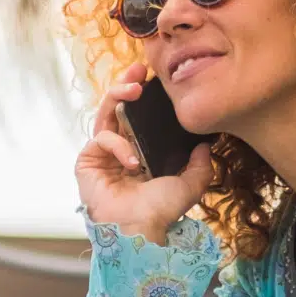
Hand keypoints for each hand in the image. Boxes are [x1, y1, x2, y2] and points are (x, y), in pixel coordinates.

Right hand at [77, 62, 215, 243]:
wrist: (139, 228)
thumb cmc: (160, 210)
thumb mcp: (190, 184)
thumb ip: (201, 165)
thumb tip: (207, 145)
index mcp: (141, 153)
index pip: (140, 117)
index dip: (145, 97)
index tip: (155, 79)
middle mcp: (120, 150)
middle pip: (119, 108)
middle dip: (126, 83)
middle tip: (139, 68)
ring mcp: (102, 155)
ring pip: (105, 114)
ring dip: (117, 95)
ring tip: (133, 88)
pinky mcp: (87, 161)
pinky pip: (102, 139)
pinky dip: (119, 145)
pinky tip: (133, 161)